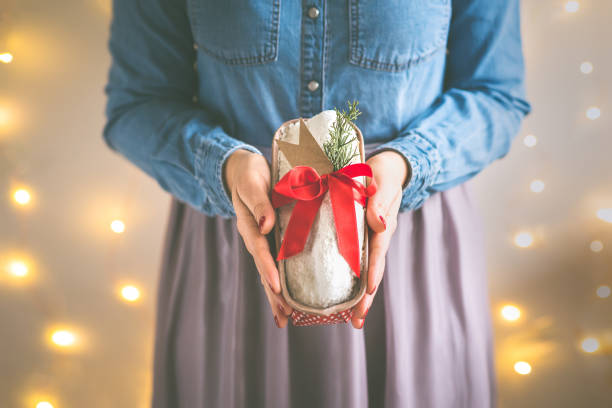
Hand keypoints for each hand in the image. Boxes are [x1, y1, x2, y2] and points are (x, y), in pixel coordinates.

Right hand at [223, 149, 293, 327]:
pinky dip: (285, 281)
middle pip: (264, 269)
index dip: (267, 267)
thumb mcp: (252, 183)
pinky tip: (293, 298)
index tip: (276, 287)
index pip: (259, 249)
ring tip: (286, 318)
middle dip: (273, 293)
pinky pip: (280, 262)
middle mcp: (257, 237)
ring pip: (272, 271)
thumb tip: (266, 225)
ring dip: (278, 295)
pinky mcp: (274, 239)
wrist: (246, 170)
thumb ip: (258, 202)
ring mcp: (265, 240)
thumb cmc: (250, 174)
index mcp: (250, 224)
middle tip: (284, 315)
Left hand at [350, 150, 408, 328]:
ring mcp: (368, 241)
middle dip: (366, 297)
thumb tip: (380, 224)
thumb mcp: (383, 182)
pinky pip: (353, 262)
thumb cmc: (384, 173)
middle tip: (357, 322)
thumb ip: (381, 201)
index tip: (368, 290)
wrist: (384, 168)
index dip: (373, 271)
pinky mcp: (358, 239)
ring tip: (351, 320)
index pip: (378, 252)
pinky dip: (348, 280)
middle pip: (372, 271)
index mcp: (383, 226)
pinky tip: (338, 296)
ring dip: (358, 296)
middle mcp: (377, 238)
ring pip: (363, 272)